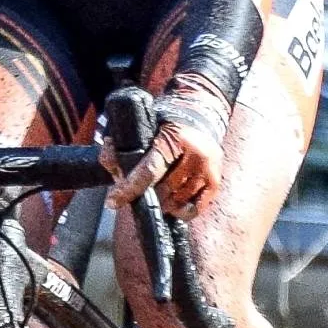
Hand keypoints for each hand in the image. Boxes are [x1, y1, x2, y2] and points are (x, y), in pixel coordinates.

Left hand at [106, 82, 228, 214]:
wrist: (201, 116)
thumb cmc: (168, 125)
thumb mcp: (145, 128)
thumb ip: (124, 147)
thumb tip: (112, 168)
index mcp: (175, 140)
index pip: (149, 171)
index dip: (129, 188)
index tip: (113, 201)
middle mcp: (196, 155)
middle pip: (163, 190)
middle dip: (146, 194)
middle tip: (137, 191)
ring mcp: (208, 170)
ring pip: (178, 200)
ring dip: (163, 202)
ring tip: (156, 194)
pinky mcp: (215, 181)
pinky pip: (196, 207)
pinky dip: (181, 211)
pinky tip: (173, 205)